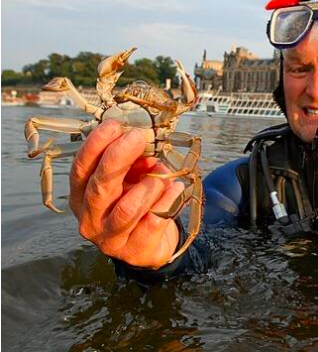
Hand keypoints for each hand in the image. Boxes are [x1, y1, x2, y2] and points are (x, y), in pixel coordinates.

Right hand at [69, 120, 183, 268]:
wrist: (150, 245)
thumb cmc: (135, 203)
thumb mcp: (130, 179)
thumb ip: (132, 163)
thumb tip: (143, 144)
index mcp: (81, 196)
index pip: (81, 169)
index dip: (95, 145)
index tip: (114, 125)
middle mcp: (89, 219)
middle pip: (100, 187)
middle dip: (119, 158)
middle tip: (137, 137)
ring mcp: (110, 239)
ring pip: (127, 209)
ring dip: (149, 185)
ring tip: (162, 173)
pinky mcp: (135, 252)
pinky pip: (153, 222)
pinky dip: (168, 201)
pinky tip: (176, 188)